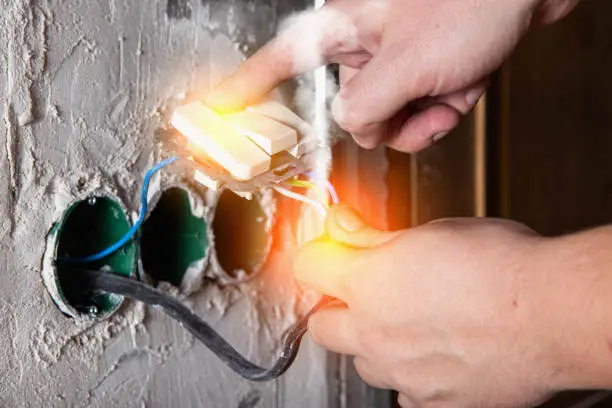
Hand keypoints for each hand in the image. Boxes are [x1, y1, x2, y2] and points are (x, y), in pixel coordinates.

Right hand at [207, 0, 579, 152]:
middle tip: (414, 103)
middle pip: (349, 106)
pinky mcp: (426, 61)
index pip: (278, 61)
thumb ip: (365, 108)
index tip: (218, 106)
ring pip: (389, 114)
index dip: (245, 87)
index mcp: (343, 28)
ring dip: (422, 116)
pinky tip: (464, 88)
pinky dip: (443, 108)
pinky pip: (419, 106)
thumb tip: (352, 126)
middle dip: (387, 119)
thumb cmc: (474, 0)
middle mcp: (365, 40)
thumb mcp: (406, 65)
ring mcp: (397, 52)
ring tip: (448, 92)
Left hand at [294, 205, 600, 407]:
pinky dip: (411, 377)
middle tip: (364, 294)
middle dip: (336, 309)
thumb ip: (373, 235)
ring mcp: (402, 374)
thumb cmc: (502, 268)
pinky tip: (435, 356)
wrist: (552, 313)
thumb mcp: (430, 234)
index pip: (308, 267)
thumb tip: (341, 224)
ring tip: (412, 325)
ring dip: (375, 344)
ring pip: (364, 363)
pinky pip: (405, 394)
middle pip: (322, 327)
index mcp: (368, 283)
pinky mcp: (433, 403)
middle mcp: (376, 334)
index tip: (327, 254)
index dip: (317, 255)